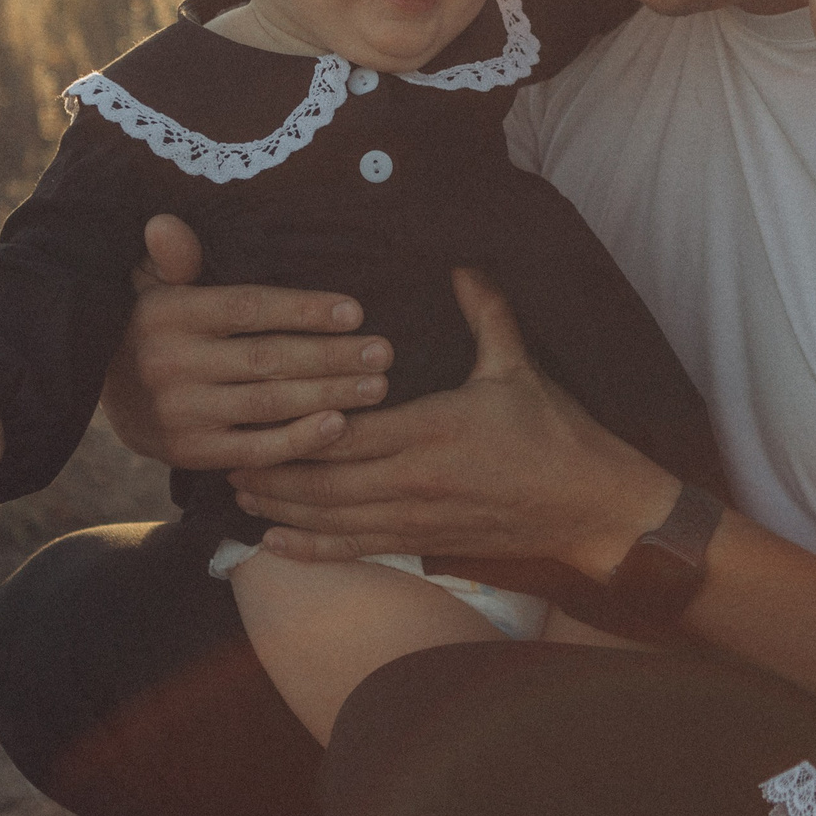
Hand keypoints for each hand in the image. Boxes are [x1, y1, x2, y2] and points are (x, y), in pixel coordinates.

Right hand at [100, 214, 397, 471]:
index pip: (248, 308)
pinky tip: (339, 426)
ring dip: (329, 395)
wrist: (99, 390)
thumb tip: (166, 224)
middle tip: (383, 352)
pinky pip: (253, 449)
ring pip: (268, 403)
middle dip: (332, 356)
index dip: (304, 310)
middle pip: (268, 358)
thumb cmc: (151, 321)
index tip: (356, 311)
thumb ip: (174, 257)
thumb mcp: (151, 281)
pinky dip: (297, 442)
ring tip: (378, 386)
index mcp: (170, 314)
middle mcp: (172, 364)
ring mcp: (180, 413)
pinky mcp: (188, 452)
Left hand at [233, 268, 681, 579]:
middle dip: (273, 472)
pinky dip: (311, 549)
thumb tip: (462, 265)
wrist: (589, 505)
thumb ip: (485, 315)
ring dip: (281, 510)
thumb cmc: (556, 433)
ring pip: (332, 520)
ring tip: (238, 495)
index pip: (348, 431)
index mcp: (433, 429)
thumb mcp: (519, 367)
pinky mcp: (424, 544)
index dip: (298, 428)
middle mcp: (416, 480)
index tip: (256, 412)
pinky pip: (356, 550)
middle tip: (226, 456)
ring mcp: (417, 518)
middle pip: (325, 481)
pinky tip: (275, 546)